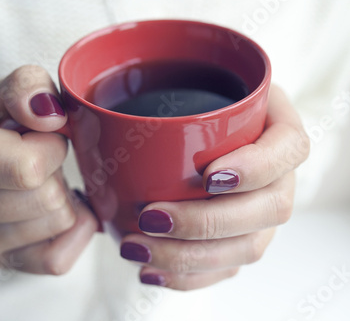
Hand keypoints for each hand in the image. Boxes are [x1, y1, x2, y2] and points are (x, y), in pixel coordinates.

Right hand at [0, 65, 97, 274]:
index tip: (38, 136)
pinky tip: (53, 208)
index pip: (26, 168)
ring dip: (61, 196)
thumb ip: (27, 86)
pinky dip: (72, 230)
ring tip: (36, 181)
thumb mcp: (4, 91)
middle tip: (37, 159)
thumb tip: (49, 116)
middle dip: (56, 171)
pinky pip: (58, 258)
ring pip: (57, 223)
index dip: (51, 147)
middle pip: (46, 198)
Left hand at [120, 85, 309, 289]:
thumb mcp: (179, 72)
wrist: (195, 125)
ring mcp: (264, 210)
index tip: (208, 176)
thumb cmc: (190, 98)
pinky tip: (152, 273)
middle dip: (208, 222)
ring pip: (249, 246)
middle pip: (270, 208)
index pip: (290, 147)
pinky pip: (229, 268)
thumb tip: (60, 112)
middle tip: (150, 217)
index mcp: (275, 124)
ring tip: (138, 250)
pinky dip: (191, 277)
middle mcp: (278, 172)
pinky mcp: (243, 238)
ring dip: (192, 257)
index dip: (257, 167)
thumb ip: (146, 75)